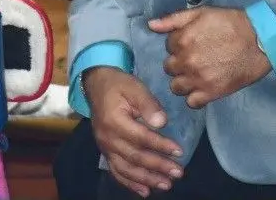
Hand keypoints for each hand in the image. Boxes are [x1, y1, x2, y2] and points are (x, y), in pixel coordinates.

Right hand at [83, 66, 182, 196]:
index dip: (160, 145)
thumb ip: (148, 104)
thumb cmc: (119, 86)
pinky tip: (145, 191)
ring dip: (147, 179)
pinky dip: (130, 183)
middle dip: (158, 166)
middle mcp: (107, 137)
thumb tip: (161, 122)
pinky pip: (116, 171)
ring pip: (126, 168)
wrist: (97, 86)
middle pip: (135, 156)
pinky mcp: (105, 152)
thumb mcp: (135, 87)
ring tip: (166, 185)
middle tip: (178, 172)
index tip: (179, 151)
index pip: (140, 137)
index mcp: (114, 120)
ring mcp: (105, 147)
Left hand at [150, 6, 270, 107]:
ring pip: (176, 87)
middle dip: (179, 64)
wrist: (260, 39)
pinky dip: (195, 97)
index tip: (191, 45)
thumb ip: (173, 20)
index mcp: (182, 40)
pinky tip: (203, 88)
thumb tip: (151, 25)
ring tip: (197, 75)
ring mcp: (199, 79)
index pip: (168, 47)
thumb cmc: (231, 23)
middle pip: (169, 68)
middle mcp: (187, 61)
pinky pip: (192, 102)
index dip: (179, 46)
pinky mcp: (212, 92)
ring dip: (184, 81)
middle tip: (194, 60)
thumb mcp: (201, 13)